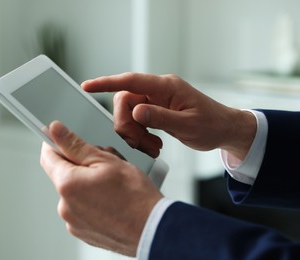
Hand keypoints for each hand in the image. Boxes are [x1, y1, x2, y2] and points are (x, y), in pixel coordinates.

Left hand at [40, 121, 162, 256]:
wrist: (154, 229)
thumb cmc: (136, 196)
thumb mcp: (106, 160)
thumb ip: (75, 145)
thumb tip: (55, 130)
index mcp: (68, 185)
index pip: (48, 156)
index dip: (55, 144)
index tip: (63, 139)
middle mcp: (65, 206)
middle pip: (64, 174)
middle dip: (81, 164)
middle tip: (105, 162)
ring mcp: (74, 222)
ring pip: (75, 191)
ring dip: (88, 182)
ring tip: (113, 183)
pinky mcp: (83, 232)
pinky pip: (82, 208)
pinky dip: (92, 200)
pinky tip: (111, 198)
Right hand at [82, 73, 256, 160]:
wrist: (224, 130)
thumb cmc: (212, 125)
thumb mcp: (188, 125)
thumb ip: (160, 118)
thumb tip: (136, 112)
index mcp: (166, 87)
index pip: (130, 81)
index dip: (106, 83)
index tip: (87, 86)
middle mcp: (158, 91)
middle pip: (125, 102)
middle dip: (127, 125)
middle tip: (140, 144)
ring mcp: (156, 101)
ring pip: (129, 114)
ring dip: (135, 134)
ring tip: (152, 148)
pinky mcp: (156, 111)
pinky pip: (138, 121)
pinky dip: (140, 136)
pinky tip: (153, 145)